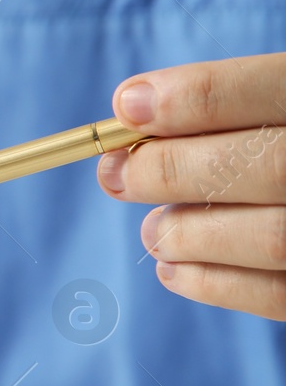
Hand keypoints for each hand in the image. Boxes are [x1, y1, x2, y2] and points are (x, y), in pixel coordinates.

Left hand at [98, 53, 285, 320]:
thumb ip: (241, 107)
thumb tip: (136, 114)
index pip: (276, 87)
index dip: (197, 96)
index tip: (127, 106)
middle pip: (267, 164)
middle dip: (174, 169)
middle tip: (117, 175)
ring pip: (274, 238)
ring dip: (192, 234)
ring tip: (154, 231)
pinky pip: (284, 298)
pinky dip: (218, 284)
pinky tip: (176, 270)